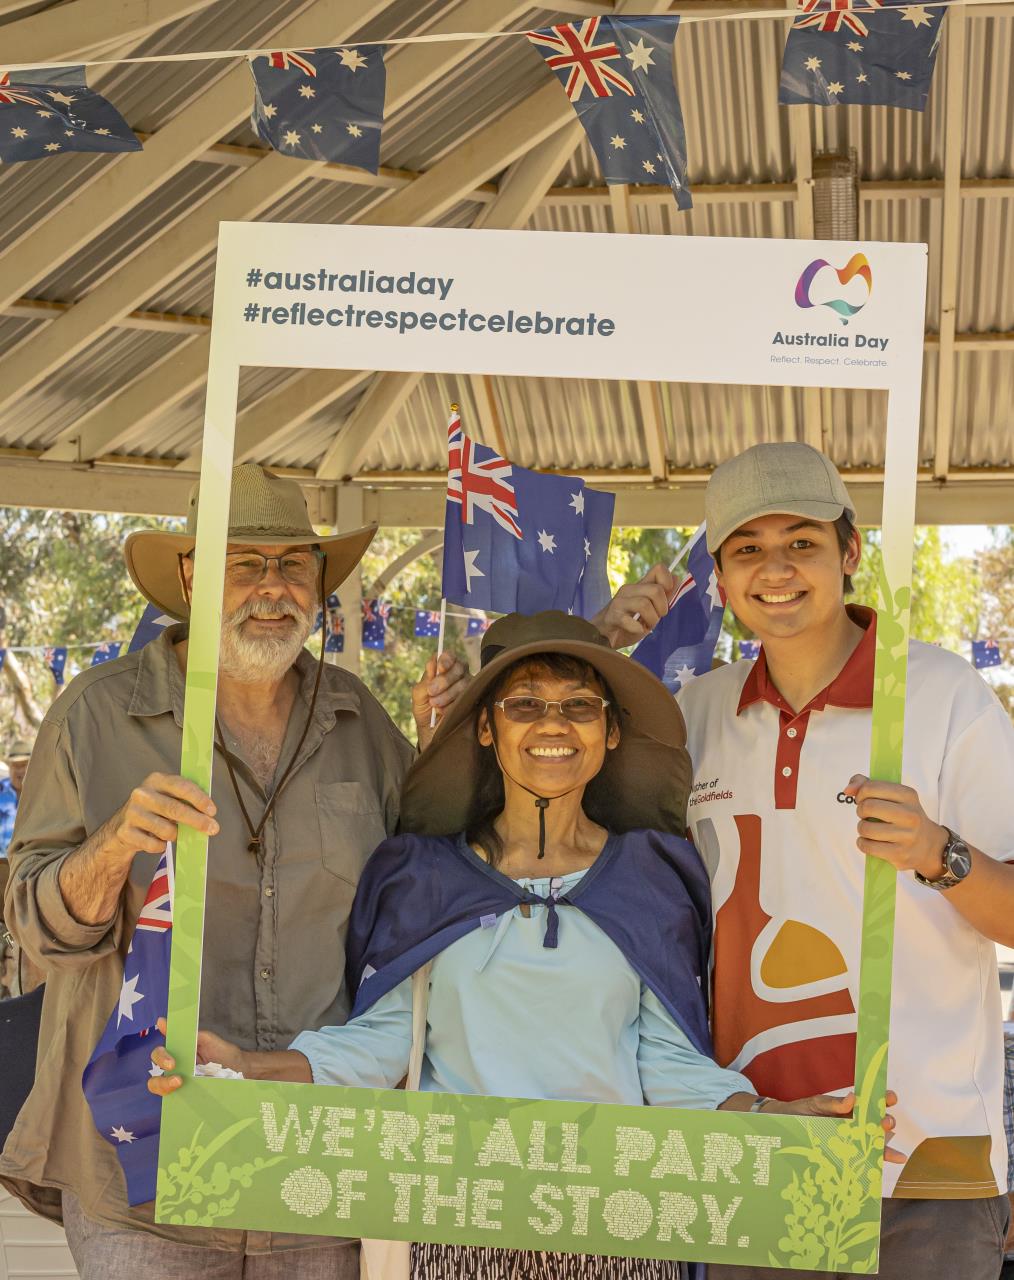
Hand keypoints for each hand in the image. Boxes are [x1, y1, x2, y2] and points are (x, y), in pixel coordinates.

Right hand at [102, 772, 217, 861]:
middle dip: (198, 821)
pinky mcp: (125, 832)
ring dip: (175, 835)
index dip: (199, 799)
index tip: (213, 811)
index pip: (182, 787)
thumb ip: (185, 800)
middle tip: (213, 829)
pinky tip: (158, 841)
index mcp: (156, 780)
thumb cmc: (154, 810)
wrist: (121, 827)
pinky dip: (161, 846)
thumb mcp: (167, 797)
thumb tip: (208, 814)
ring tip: (173, 833)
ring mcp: (132, 813)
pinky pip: (154, 845)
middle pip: (175, 809)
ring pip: (166, 830)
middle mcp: (142, 794)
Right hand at [147, 1017, 246, 1095]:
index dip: (160, 1054)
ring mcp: (178, 1083)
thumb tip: (162, 1022)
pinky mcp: (184, 1095)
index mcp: (179, 1052)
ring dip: (164, 1084)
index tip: (171, 1061)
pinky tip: (181, 1094)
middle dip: (161, 1065)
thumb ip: (187, 1034)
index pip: (161, 1051)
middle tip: (174, 1068)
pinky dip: (172, 1096)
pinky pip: (172, 1098)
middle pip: (156, 1066)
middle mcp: (175, 1067)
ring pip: (158, 1085)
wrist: (240, 1071)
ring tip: (179, 1083)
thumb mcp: (207, 1040)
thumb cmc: (223, 1053)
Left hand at [412, 652, 468, 748]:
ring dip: (449, 695)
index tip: (440, 668)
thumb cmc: (425, 712)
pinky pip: (473, 696)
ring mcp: (470, 687)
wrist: (433, 735)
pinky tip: (448, 712)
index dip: (445, 660)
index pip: (448, 656)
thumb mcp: (418, 697)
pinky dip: (458, 704)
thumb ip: (424, 681)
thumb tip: (431, 664)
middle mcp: (459, 675)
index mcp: (444, 669)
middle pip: (458, 667)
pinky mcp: (477, 700)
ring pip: (465, 682)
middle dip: (444, 680)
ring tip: (436, 707)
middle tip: (432, 693)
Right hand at [592, 563, 675, 649]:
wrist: (603, 635)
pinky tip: (635, 630)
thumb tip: (677, 578)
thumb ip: (664, 596)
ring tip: (645, 626)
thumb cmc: (628, 622)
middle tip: (656, 617)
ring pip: (644, 604)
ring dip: (651, 620)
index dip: (668, 581)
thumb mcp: (651, 609)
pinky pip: (631, 621)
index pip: (659, 569)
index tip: (666, 597)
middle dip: (662, 608)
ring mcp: (619, 602)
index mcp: (640, 585)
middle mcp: (629, 589)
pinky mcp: (612, 615)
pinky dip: (638, 629)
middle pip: (656, 590)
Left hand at [763, 1089, 904, 1163]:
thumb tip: (853, 1097)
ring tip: (894, 1152)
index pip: (871, 1103)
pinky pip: (862, 1159)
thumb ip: (833, 1103)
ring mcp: (851, 1141)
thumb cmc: (802, 1111)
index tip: (891, 1098)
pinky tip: (886, 1166)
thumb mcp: (816, 1104)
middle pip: (877, 1124)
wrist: (784, 1127)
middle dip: (886, 1123)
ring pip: (873, 1143)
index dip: (884, 1099)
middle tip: (886, 1123)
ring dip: (885, 1146)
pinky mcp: (845, 1156)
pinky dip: (876, 1162)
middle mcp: (855, 1125)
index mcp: (850, 1109)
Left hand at [843, 775, 949, 879]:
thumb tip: (847, 790)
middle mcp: (910, 815)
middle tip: (866, 815)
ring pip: (866, 828)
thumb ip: (867, 785)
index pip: (871, 788)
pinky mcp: (900, 854)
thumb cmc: (904, 816)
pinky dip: (862, 843)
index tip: (863, 799)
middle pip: (867, 807)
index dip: (860, 794)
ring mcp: (906, 836)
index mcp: (908, 795)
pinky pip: (868, 846)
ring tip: (870, 829)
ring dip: (862, 828)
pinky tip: (870, 842)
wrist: (930, 846)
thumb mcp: (894, 797)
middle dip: (860, 811)